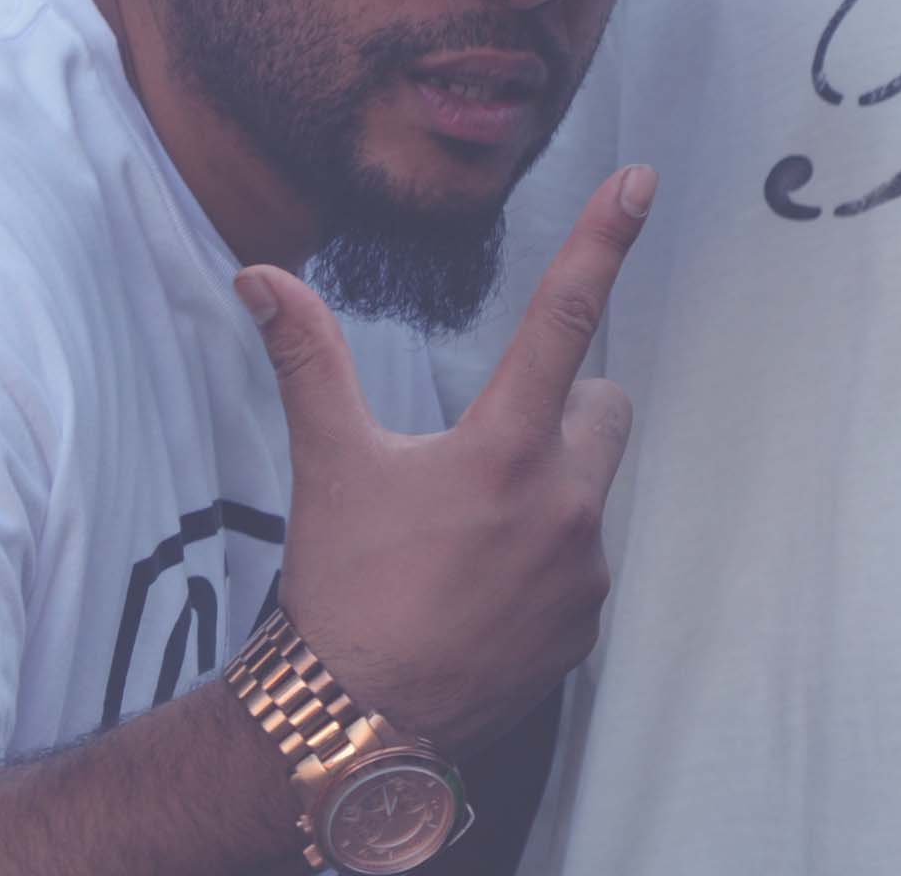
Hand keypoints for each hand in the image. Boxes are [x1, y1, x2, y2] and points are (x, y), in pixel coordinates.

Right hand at [236, 165, 658, 754]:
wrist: (353, 721)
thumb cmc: (343, 585)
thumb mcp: (330, 464)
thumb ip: (309, 360)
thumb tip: (261, 277)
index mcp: (506, 447)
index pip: (564, 318)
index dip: (602, 241)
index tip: (639, 180)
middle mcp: (565, 499)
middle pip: (603, 406)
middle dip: (560, 413)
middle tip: (482, 459)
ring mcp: (585, 564)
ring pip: (591, 487)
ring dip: (550, 492)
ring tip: (470, 541)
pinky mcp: (588, 620)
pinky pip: (584, 561)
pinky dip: (545, 563)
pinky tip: (484, 594)